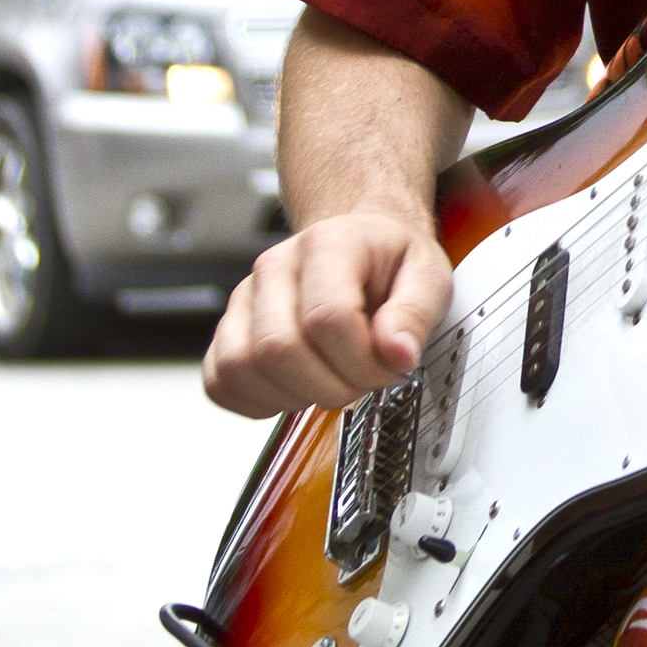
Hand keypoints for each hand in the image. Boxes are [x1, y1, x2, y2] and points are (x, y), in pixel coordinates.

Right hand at [202, 208, 452, 417]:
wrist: (361, 245)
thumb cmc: (389, 260)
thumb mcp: (427, 276)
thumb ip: (415, 314)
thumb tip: (398, 354)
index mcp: (327, 244)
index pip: (328, 318)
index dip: (362, 361)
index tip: (389, 367)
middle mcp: (275, 267)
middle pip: (279, 348)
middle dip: (331, 386)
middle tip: (362, 380)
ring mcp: (245, 298)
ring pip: (242, 367)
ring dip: (294, 396)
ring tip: (330, 382)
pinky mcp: (228, 330)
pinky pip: (219, 381)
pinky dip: (257, 402)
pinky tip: (296, 390)